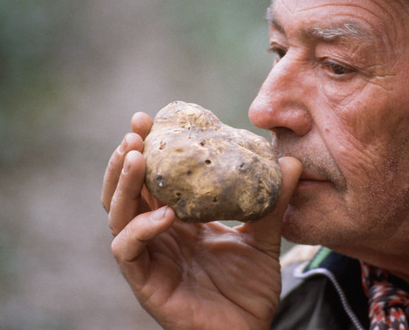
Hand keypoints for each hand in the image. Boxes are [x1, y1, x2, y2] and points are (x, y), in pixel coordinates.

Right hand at [102, 112, 301, 329]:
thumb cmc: (249, 290)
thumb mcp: (263, 238)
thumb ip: (274, 203)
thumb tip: (292, 162)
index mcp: (177, 219)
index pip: (152, 177)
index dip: (146, 148)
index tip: (150, 118)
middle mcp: (155, 234)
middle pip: (123, 190)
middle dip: (124, 157)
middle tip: (136, 130)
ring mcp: (148, 257)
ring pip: (116, 215)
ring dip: (122, 183)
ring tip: (136, 157)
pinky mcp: (145, 282)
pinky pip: (127, 251)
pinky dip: (139, 229)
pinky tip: (165, 215)